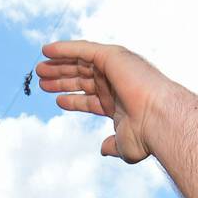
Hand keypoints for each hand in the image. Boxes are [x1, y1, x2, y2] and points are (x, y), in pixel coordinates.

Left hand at [36, 41, 176, 162]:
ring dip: (58, 64)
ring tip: (39, 68)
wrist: (158, 119)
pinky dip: (64, 48)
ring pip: (79, 63)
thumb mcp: (124, 146)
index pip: (91, 98)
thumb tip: (103, 149)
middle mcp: (116, 84)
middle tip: (42, 80)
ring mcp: (114, 69)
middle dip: (62, 79)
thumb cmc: (145, 135)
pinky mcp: (111, 56)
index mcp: (118, 103)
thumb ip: (113, 146)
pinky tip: (47, 50)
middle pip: (82, 79)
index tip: (57, 100)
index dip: (73, 99)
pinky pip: (82, 49)